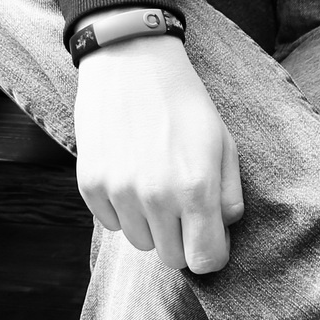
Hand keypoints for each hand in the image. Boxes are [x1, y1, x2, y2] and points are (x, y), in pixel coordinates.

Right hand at [71, 28, 244, 272]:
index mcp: (196, 189)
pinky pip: (110, 223)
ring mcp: (119, 191)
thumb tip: (221, 228)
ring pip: (140, 242)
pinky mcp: (90, 184)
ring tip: (153, 183)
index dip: (212, 252)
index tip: (208, 234)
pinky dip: (121, 209)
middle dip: (181, 238)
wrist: (130, 58)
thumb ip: (229, 195)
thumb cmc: (183, 101)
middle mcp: (155, 197)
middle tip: (180, 204)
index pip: (206, 261)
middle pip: (171, 258)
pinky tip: (129, 173)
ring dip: (150, 224)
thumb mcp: (223, 142)